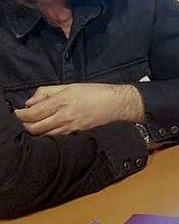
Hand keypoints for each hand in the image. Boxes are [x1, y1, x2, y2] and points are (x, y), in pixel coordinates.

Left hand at [15, 83, 144, 135]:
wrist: (116, 104)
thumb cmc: (95, 92)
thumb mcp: (70, 86)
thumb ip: (47, 92)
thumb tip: (30, 102)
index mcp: (61, 101)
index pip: (32, 113)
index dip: (20, 114)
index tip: (17, 112)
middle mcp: (64, 116)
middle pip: (34, 127)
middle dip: (24, 124)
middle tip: (23, 119)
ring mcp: (69, 127)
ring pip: (43, 135)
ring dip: (35, 130)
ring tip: (34, 124)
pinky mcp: (74, 134)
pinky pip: (55, 137)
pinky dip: (46, 134)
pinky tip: (46, 129)